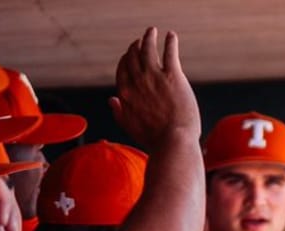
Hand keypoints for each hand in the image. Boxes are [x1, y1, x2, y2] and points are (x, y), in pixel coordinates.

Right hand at [109, 28, 200, 149]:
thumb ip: (119, 113)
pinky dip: (170, 42)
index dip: (126, 59)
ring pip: (148, 48)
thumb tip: (111, 100)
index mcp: (126, 93)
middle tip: (141, 41)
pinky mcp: (173, 75)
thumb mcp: (130, 128)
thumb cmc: (155, 141)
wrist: (173, 143)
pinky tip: (171, 36)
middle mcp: (137, 81)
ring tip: (152, 32)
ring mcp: (154, 76)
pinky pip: (169, 52)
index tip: (130, 55)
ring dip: (149, 37)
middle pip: (133, 56)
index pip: (122, 69)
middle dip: (136, 46)